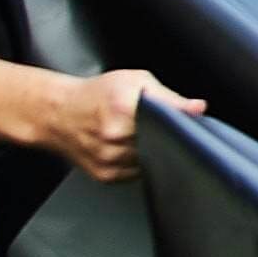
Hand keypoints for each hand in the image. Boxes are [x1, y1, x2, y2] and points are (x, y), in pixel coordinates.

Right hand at [43, 65, 205, 183]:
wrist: (58, 114)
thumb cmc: (97, 94)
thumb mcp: (134, 81)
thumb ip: (167, 96)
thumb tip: (198, 108)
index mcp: (123, 109)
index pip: (169, 124)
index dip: (183, 125)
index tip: (190, 124)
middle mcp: (115, 137)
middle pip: (162, 145)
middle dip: (168, 138)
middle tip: (162, 128)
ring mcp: (110, 159)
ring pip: (152, 162)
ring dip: (155, 152)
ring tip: (142, 136)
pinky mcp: (106, 175)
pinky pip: (138, 174)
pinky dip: (141, 163)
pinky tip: (132, 149)